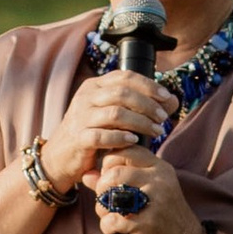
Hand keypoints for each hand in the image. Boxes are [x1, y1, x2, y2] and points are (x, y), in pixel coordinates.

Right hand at [39, 65, 175, 196]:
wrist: (60, 156)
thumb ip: (141, 106)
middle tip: (163, 117)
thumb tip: (172, 100)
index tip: (166, 97)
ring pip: (115, 113)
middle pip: (122, 93)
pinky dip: (121, 138)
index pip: (125, 76)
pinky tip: (134, 141)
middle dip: (148, 104)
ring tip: (156, 131)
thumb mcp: (114, 115)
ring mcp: (80, 117)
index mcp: (94, 86)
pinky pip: (103, 136)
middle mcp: (85, 97)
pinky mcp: (78, 138)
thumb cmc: (92, 133)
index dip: (148, 85)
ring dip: (140, 122)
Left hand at [95, 147, 205, 233]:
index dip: (108, 163)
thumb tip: (86, 174)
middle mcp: (159, 181)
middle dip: (101, 187)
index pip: (126, 150)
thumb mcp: (144, 190)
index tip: (109, 178)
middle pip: (114, 173)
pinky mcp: (148, 225)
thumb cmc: (159, 213)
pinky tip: (113, 229)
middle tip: (104, 199)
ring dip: (101, 208)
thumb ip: (115, 180)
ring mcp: (155, 202)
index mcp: (159, 168)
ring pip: (110, 196)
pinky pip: (112, 221)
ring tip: (108, 215)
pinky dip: (107, 226)